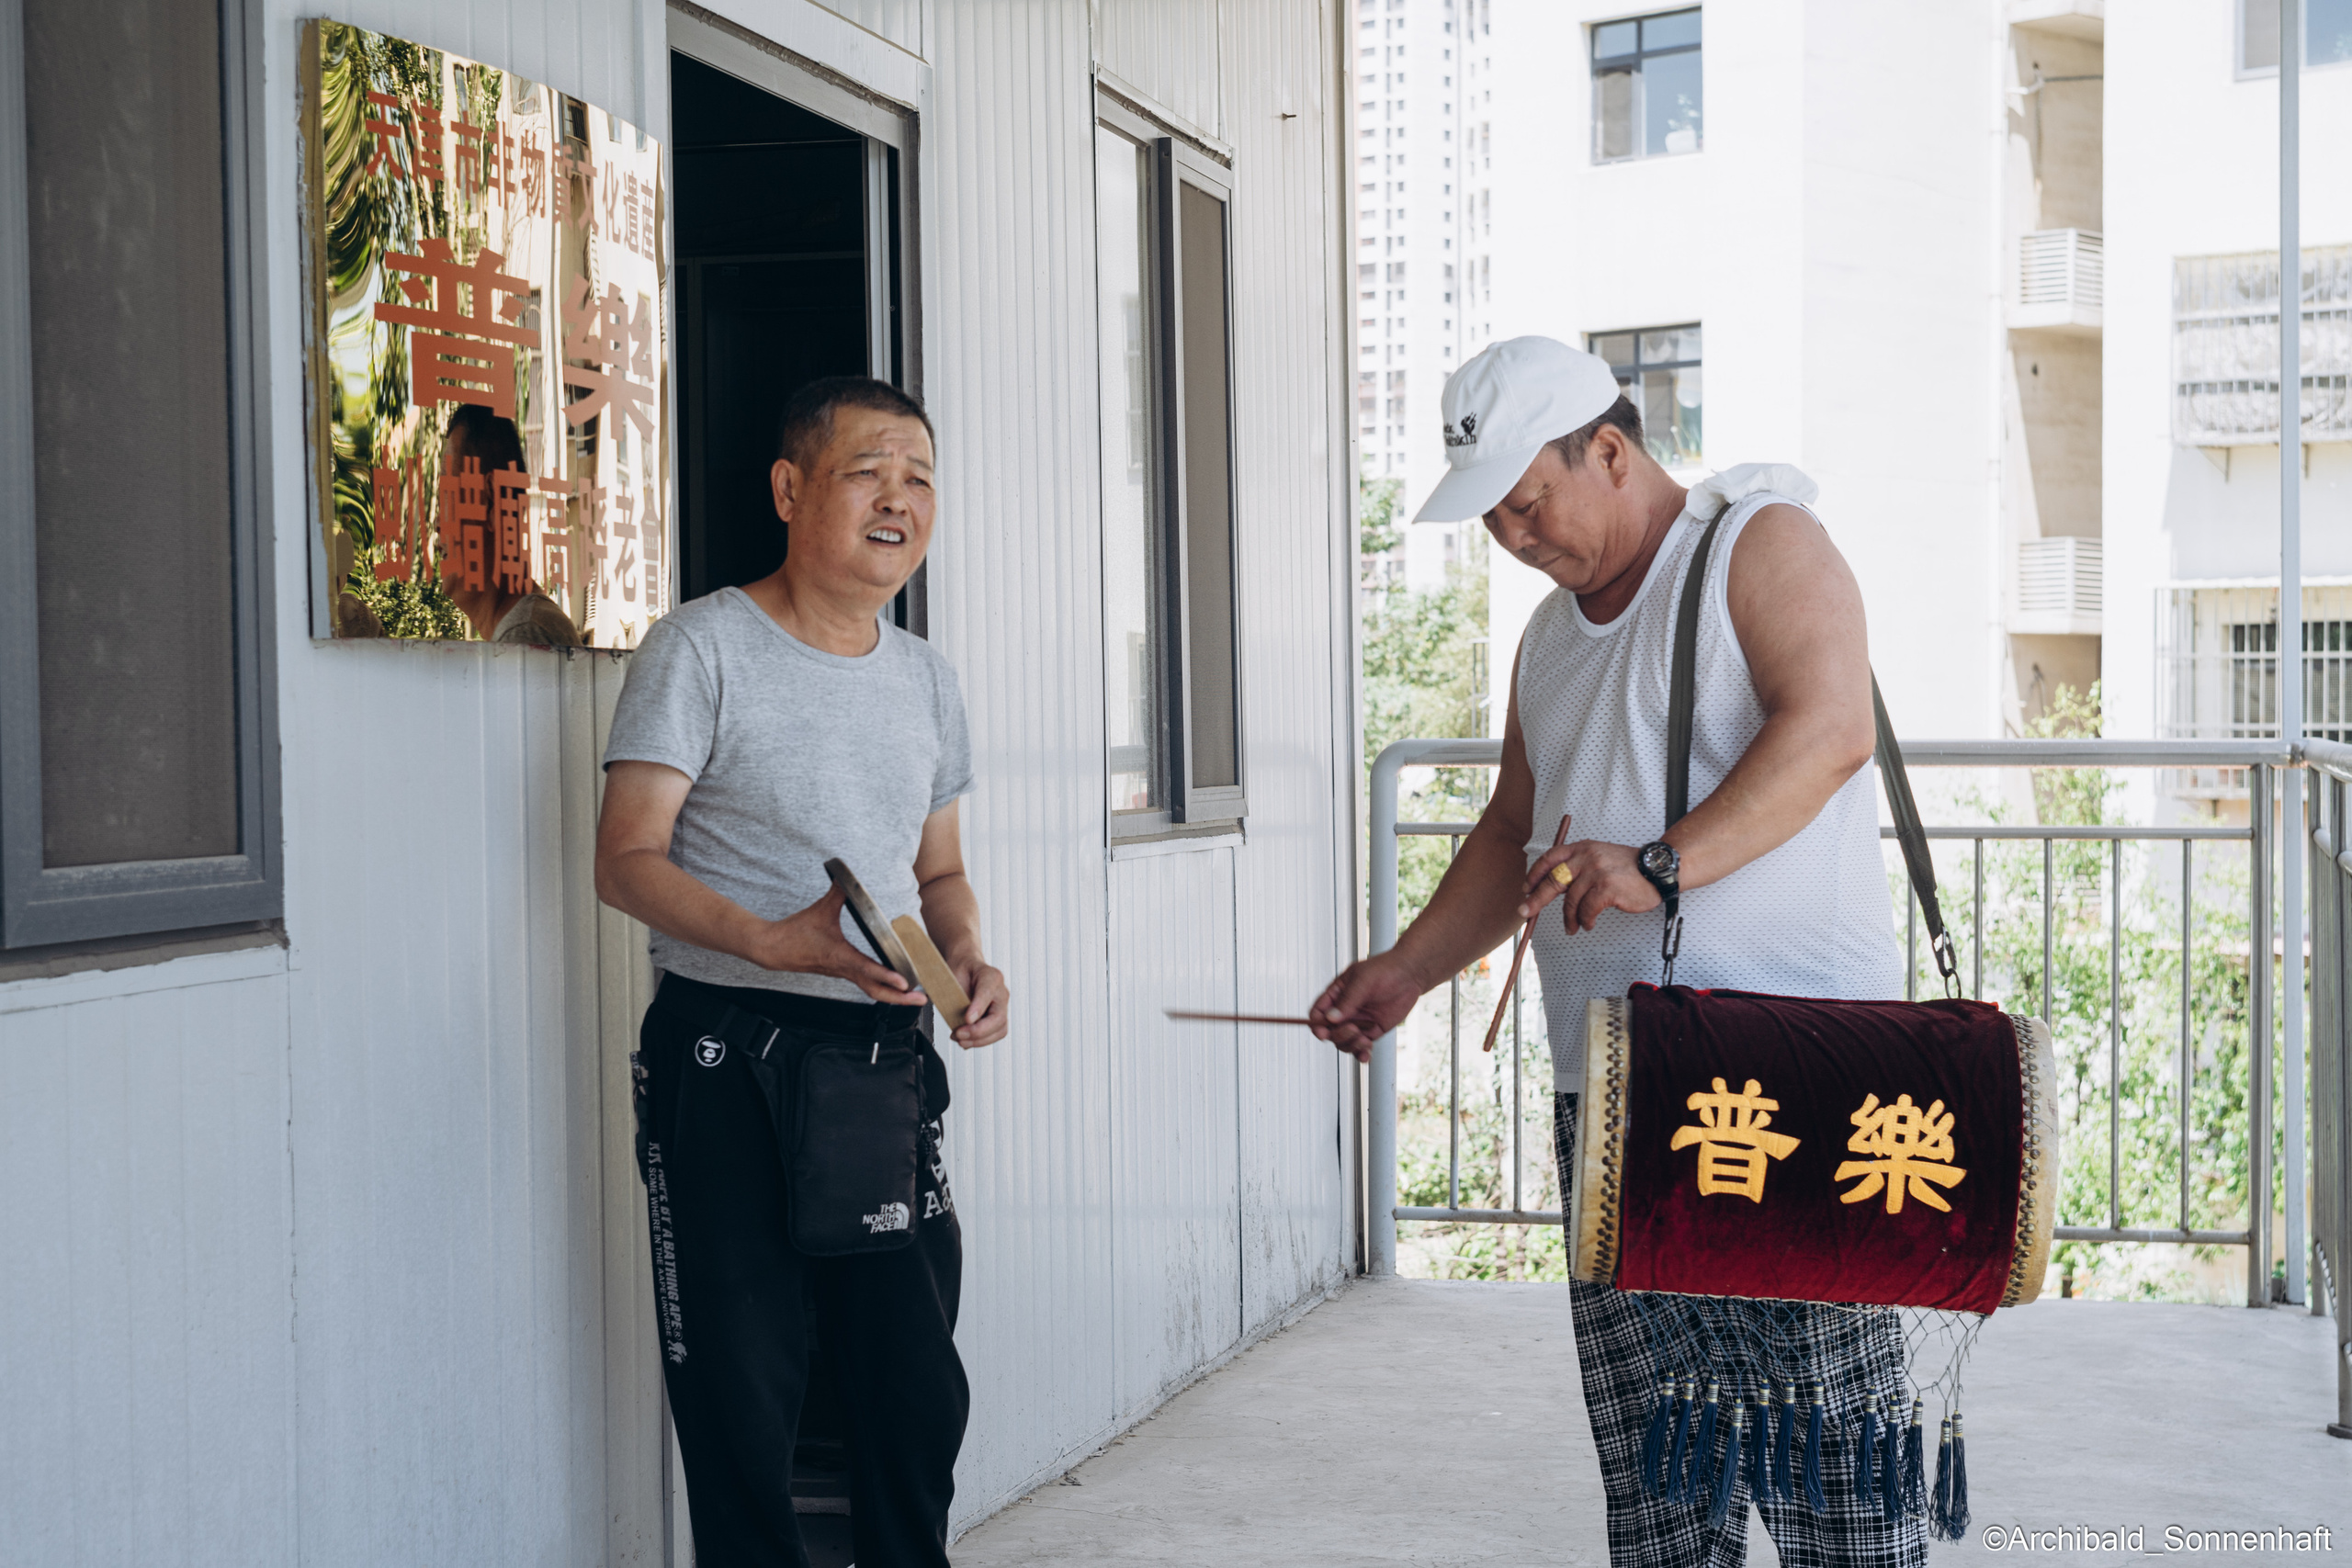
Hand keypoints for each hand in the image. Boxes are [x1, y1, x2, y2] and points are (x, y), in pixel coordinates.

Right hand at [747, 884, 927, 1004]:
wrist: (774, 949)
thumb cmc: (795, 933)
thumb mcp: (820, 910)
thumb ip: (838, 893)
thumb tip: (848, 878)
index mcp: (840, 955)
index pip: (867, 969)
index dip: (886, 976)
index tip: (904, 982)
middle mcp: (844, 969)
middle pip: (875, 991)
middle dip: (899, 998)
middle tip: (920, 999)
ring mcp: (843, 973)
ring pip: (871, 991)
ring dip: (893, 997)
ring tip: (914, 997)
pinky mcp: (842, 973)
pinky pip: (866, 986)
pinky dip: (882, 989)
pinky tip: (895, 987)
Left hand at [950, 960, 1008, 1048]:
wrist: (965, 971)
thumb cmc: (960, 971)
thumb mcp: (952, 974)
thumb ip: (950, 991)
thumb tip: (943, 1008)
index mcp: (991, 976)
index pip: (987, 992)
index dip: (978, 1008)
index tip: (967, 1019)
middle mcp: (1000, 992)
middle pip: (998, 1017)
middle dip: (978, 1031)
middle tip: (959, 1034)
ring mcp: (1001, 1006)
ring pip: (999, 1030)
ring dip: (979, 1040)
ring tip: (960, 1039)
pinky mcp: (998, 1019)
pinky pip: (995, 1034)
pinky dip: (979, 1041)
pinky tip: (966, 1040)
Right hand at [1308, 951, 1428, 1062]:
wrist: (1409, 976)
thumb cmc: (1385, 970)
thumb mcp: (1363, 981)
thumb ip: (1347, 1001)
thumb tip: (1330, 1018)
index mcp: (1336, 995)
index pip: (1318, 1013)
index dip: (1316, 1024)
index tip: (1322, 1032)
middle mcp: (1345, 1011)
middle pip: (1329, 1032)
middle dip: (1338, 1035)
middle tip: (1353, 1029)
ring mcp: (1358, 1022)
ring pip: (1343, 1042)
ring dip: (1351, 1045)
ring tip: (1365, 1039)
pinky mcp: (1372, 1031)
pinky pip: (1361, 1047)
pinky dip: (1361, 1054)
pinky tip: (1365, 1055)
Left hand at [1518, 840, 1660, 934]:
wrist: (1657, 870)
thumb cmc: (1629, 868)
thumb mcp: (1600, 857)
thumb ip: (1578, 867)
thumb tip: (1553, 886)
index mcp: (1582, 848)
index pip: (1550, 858)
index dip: (1535, 874)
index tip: (1526, 888)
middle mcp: (1587, 858)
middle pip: (1553, 880)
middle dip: (1536, 898)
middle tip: (1525, 911)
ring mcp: (1596, 873)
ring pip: (1570, 901)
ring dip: (1569, 918)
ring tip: (1573, 927)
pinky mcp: (1607, 889)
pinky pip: (1587, 910)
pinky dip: (1585, 921)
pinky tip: (1588, 924)